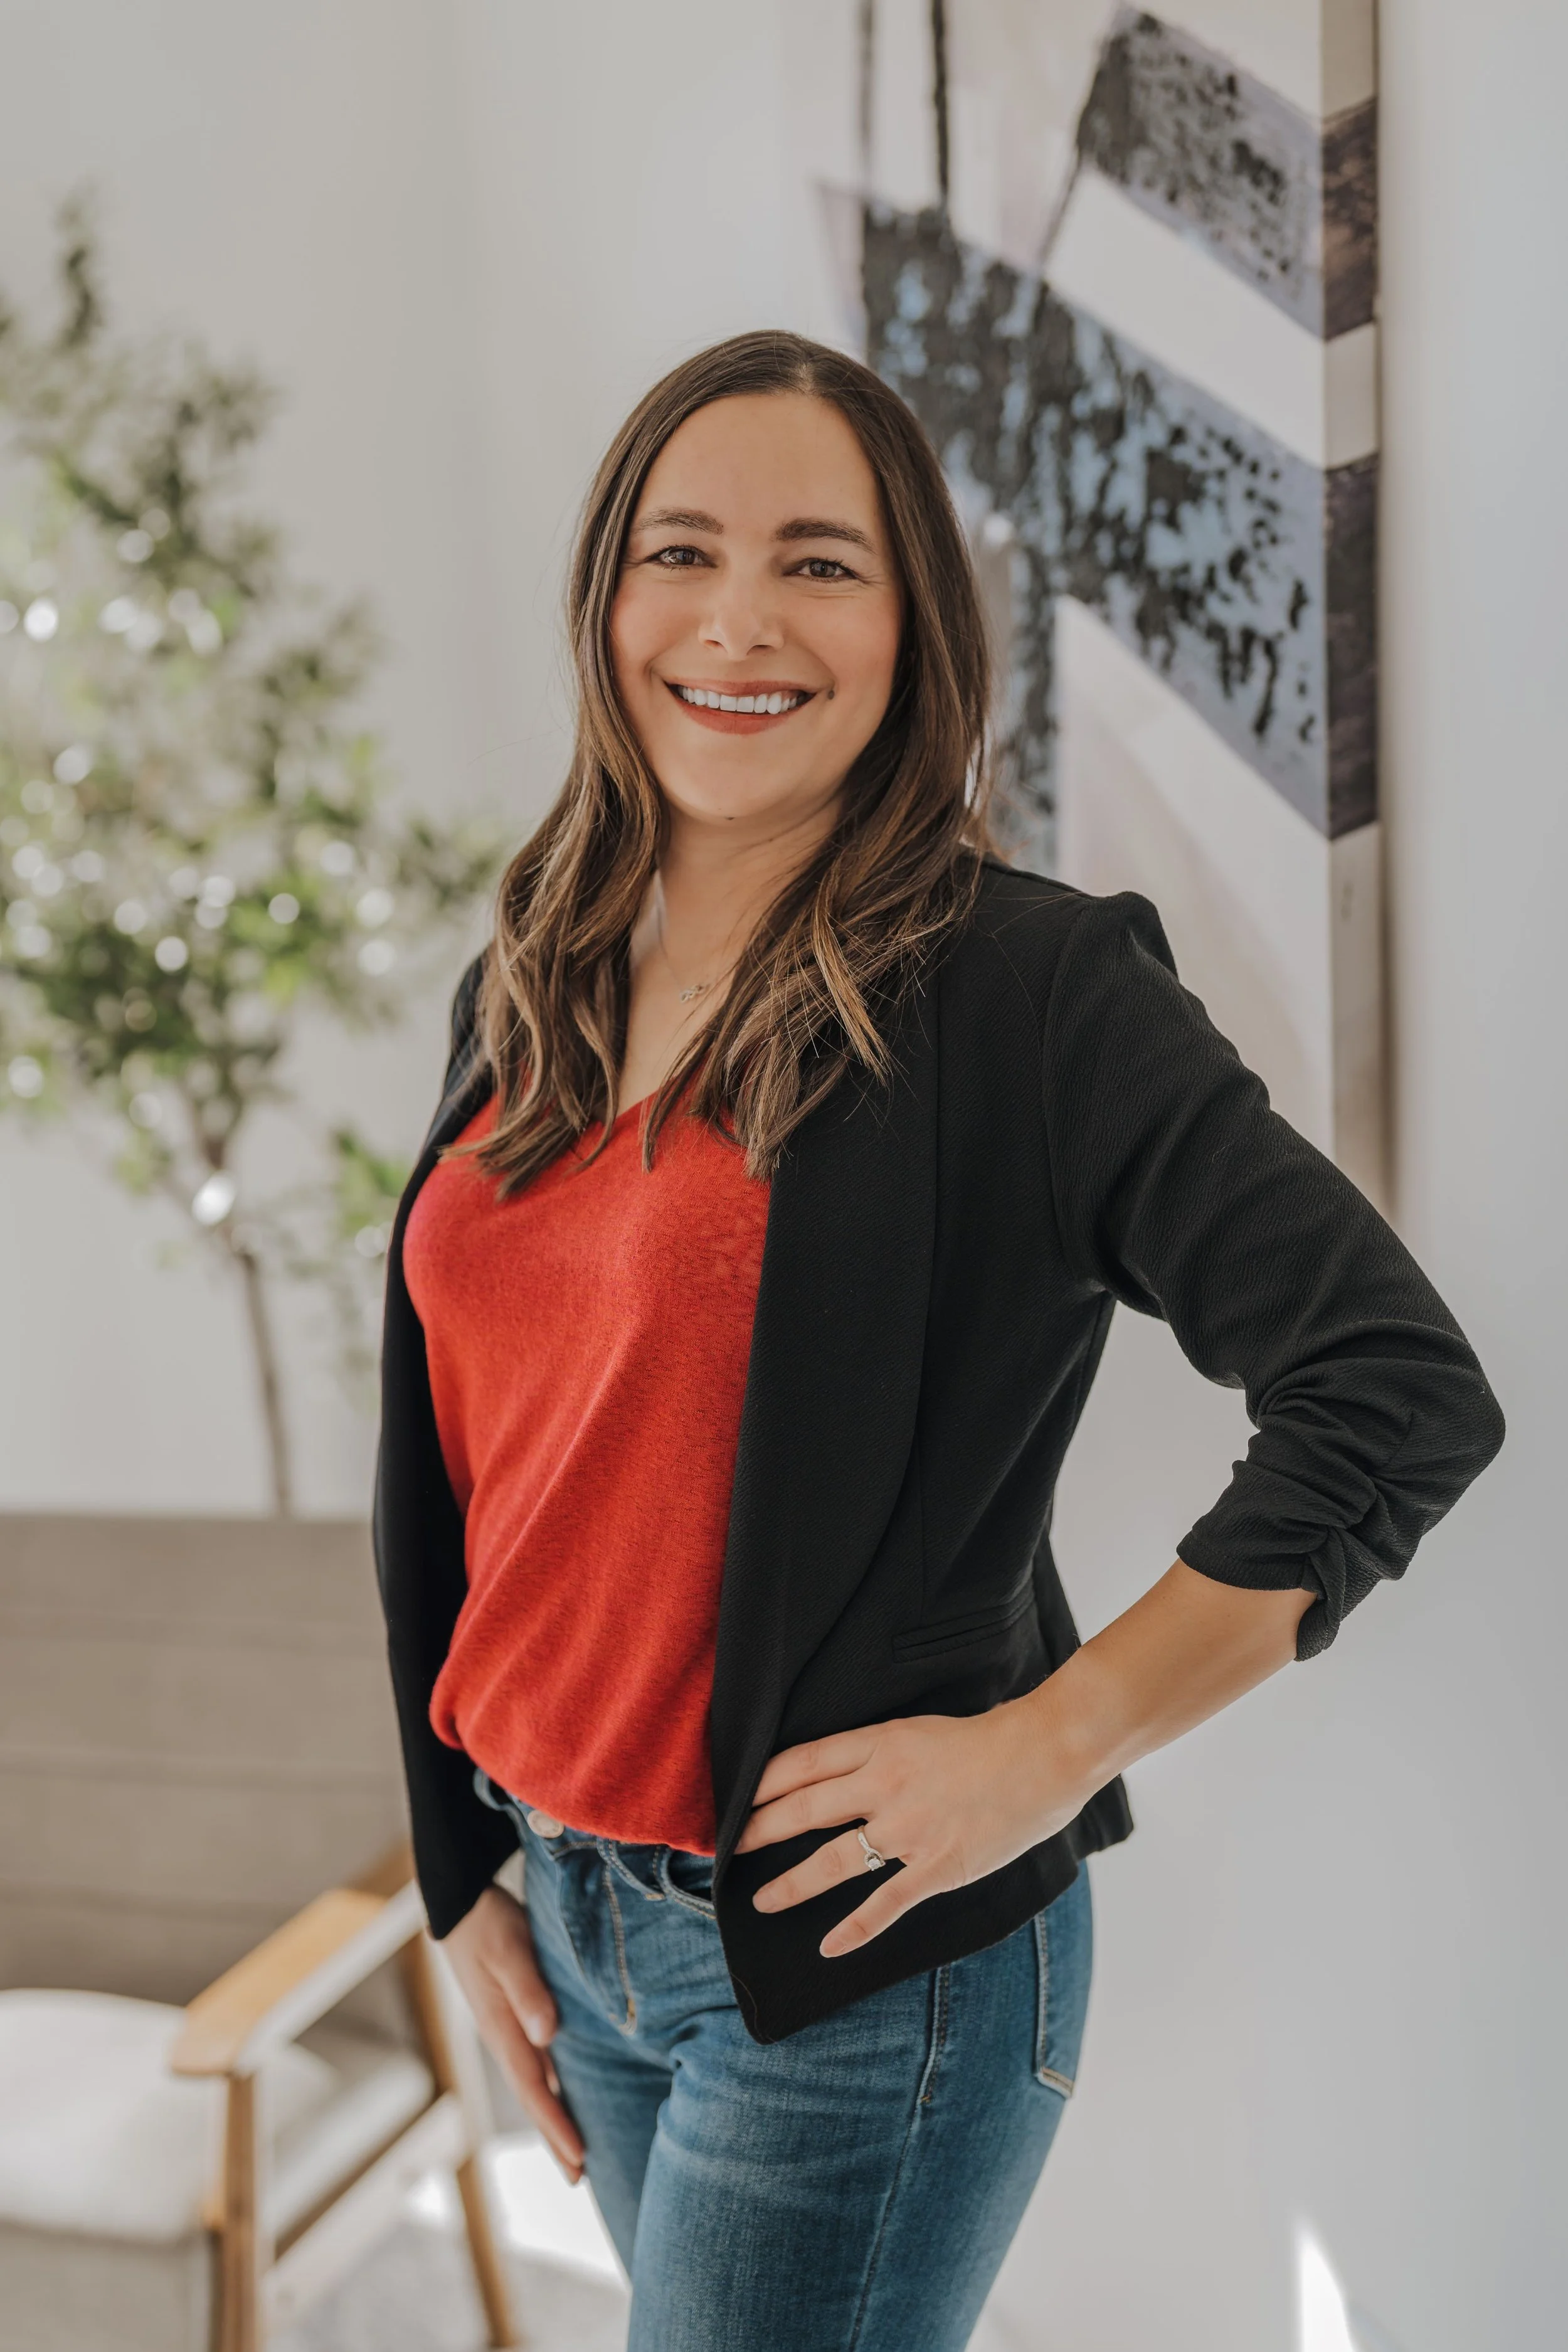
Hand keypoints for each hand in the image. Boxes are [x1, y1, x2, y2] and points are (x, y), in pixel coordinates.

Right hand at [441, 1885, 584, 2179]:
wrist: (462, 1903)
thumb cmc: (487, 1924)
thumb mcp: (510, 1950)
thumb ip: (528, 1991)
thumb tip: (546, 2034)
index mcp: (503, 2029)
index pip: (534, 2089)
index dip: (556, 2126)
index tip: (579, 2161)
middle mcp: (506, 2035)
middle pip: (535, 2097)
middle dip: (555, 2136)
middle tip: (581, 2178)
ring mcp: (510, 2026)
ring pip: (537, 2082)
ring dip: (555, 2114)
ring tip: (578, 2148)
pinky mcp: (517, 2011)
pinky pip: (539, 2060)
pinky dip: (554, 2083)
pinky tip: (568, 2089)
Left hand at [735, 1694, 1086, 1958]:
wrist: (1045, 1753)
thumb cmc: (989, 1738)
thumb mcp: (919, 1729)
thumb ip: (881, 1751)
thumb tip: (843, 1770)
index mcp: (880, 1745)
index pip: (802, 1763)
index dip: (763, 1783)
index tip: (736, 1796)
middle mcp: (885, 1786)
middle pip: (804, 1809)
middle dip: (759, 1831)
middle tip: (728, 1850)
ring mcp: (909, 1830)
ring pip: (833, 1861)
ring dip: (791, 1884)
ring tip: (762, 1901)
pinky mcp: (937, 1867)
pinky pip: (885, 1904)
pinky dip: (855, 1930)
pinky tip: (828, 1947)